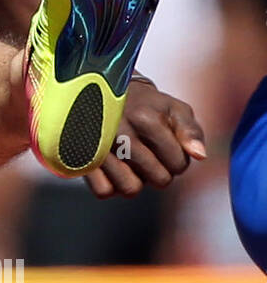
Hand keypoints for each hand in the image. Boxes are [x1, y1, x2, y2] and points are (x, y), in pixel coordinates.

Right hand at [85, 76, 206, 197]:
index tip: (168, 148)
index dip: (179, 160)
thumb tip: (200, 156)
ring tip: (134, 164)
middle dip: (160, 172)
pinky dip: (112, 185)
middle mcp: (119, 133)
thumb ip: (190, 130)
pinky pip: (104, 190)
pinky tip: (115, 169)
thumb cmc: (144, 104)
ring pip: (130, 189)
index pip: (178, 164)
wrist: (103, 91)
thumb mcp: (173, 108)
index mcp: (145, 119)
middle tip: (152, 157)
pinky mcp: (81, 158)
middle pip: (158, 179)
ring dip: (136, 181)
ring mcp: (98, 147)